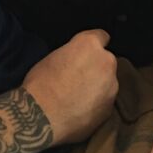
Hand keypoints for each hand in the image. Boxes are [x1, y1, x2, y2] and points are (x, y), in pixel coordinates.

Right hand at [23, 29, 117, 144]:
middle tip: (79, 77)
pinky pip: (105, 101)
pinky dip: (97, 103)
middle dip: (96, 67)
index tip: (88, 52)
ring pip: (108, 82)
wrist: (43, 117)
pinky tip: (81, 110)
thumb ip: (72, 54)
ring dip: (98, 86)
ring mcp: (112, 86)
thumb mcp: (53, 57)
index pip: (101, 36)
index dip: (94, 44)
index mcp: (90, 45)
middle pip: (106, 61)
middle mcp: (106, 62)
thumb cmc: (41, 83)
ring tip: (80, 96)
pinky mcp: (110, 108)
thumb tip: (75, 61)